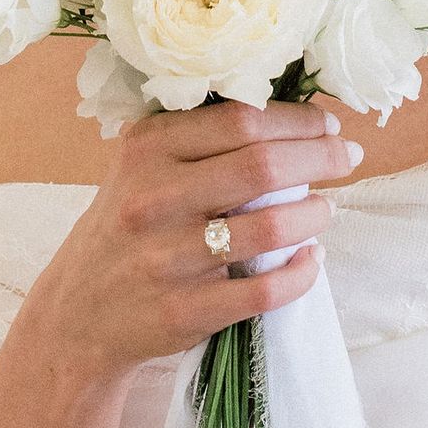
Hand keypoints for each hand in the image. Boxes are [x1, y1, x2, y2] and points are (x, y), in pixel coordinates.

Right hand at [26, 99, 361, 381]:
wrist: (78, 313)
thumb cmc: (129, 225)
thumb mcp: (142, 167)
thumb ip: (200, 138)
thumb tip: (293, 113)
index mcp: (147, 149)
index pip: (240, 119)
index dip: (297, 119)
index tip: (327, 123)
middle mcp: (153, 198)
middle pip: (263, 165)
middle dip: (322, 157)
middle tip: (348, 155)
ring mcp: (167, 258)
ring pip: (269, 227)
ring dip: (315, 215)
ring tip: (326, 209)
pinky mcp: (182, 312)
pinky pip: (263, 292)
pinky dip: (301, 274)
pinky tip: (310, 260)